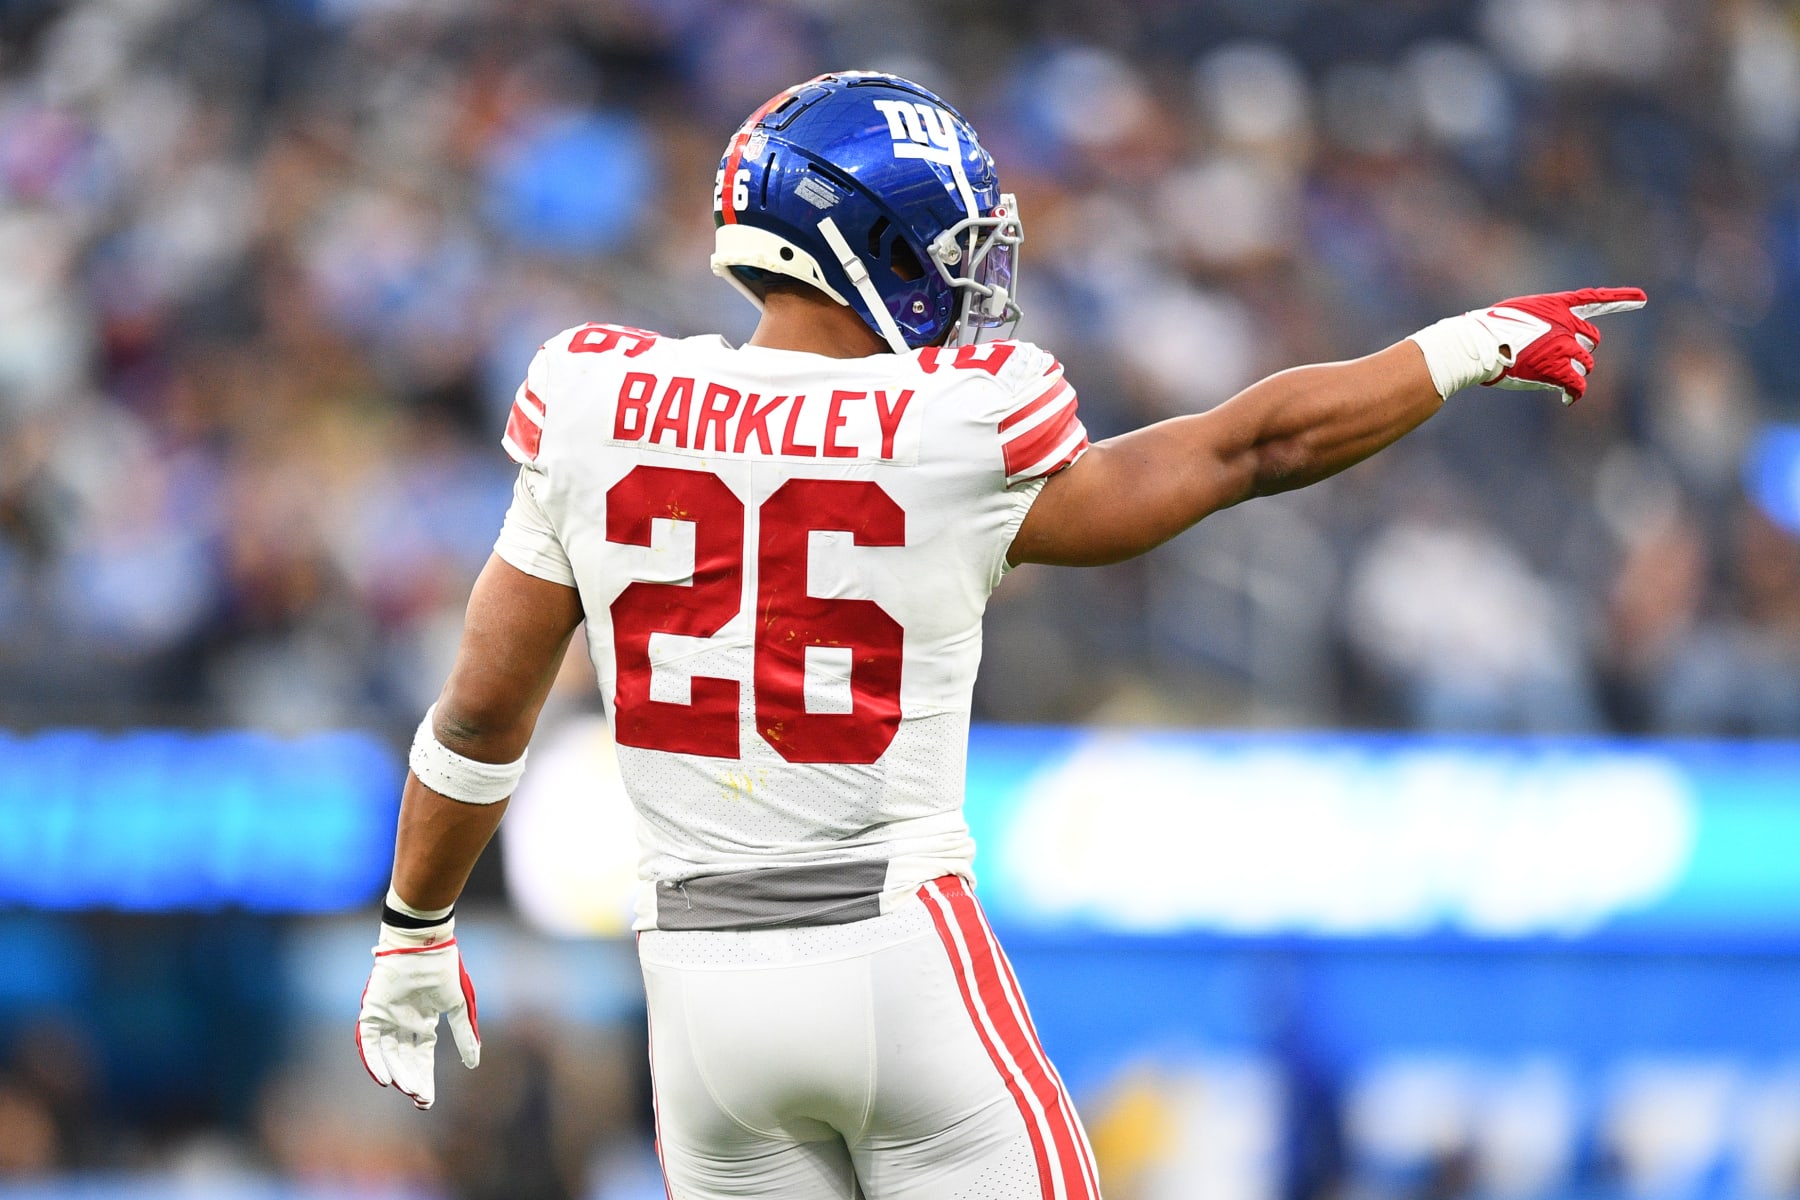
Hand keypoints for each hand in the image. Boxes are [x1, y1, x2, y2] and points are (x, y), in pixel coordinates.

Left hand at [355, 918, 479, 1109]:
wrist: (424, 943)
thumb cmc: (444, 969)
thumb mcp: (459, 1005)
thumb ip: (464, 1034)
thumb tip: (475, 1062)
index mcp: (423, 1021)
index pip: (421, 1056)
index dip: (424, 1077)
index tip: (427, 1100)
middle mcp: (403, 1023)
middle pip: (405, 1059)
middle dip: (412, 1080)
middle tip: (420, 1099)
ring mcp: (386, 1017)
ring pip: (388, 1054)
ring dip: (396, 1072)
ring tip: (408, 1088)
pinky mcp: (372, 1010)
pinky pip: (368, 1041)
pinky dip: (373, 1060)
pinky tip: (384, 1078)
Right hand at [1473, 287, 1647, 404]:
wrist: (1479, 345)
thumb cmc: (1487, 330)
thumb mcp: (1516, 314)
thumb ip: (1538, 323)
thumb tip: (1541, 345)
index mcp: (1557, 306)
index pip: (1595, 299)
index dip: (1620, 299)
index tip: (1643, 298)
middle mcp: (1567, 324)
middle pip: (1592, 340)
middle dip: (1583, 351)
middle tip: (1566, 362)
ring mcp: (1565, 347)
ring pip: (1585, 365)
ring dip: (1575, 373)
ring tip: (1557, 379)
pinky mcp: (1558, 370)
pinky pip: (1577, 386)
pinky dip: (1574, 394)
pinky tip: (1567, 399)